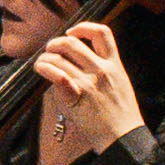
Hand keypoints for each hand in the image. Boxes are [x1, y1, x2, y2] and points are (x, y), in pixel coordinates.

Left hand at [36, 20, 144, 149]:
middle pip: (71, 43)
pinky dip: (45, 70)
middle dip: (55, 43)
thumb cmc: (121, 115)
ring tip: (41, 64)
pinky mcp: (76, 97)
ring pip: (58, 58)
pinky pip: (57, 76)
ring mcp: (88, 82)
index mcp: (115, 64)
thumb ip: (104, 69)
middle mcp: (102, 70)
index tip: (71, 33)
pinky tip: (41, 71)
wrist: (123, 137)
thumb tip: (79, 60)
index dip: (83, 27)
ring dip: (44, 58)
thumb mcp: (120, 83)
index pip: (102, 32)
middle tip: (49, 50)